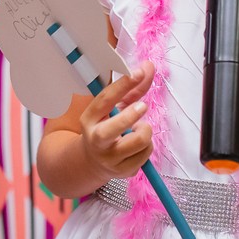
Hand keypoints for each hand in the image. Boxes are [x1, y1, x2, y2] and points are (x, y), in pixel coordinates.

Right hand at [78, 63, 155, 181]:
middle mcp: (96, 140)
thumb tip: (148, 66)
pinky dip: (147, 146)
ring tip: (139, 129)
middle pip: (113, 129)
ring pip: (138, 142)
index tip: (138, 72)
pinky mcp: (123, 172)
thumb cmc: (107, 127)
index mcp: (89, 119)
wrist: (93, 162)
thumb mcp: (115, 107)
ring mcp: (109, 158)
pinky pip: (146, 155)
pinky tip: (137, 146)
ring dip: (145, 131)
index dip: (122, 85)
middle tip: (142, 106)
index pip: (104, 100)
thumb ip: (133, 88)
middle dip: (130, 116)